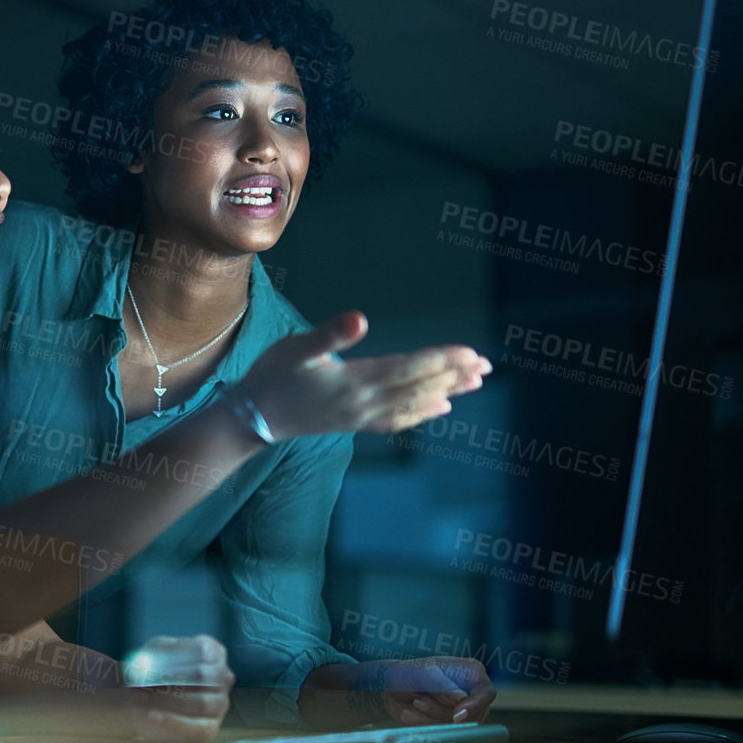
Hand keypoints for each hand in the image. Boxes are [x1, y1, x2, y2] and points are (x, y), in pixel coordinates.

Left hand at [117, 635, 234, 742]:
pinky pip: (197, 728)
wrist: (145, 702)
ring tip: (141, 698)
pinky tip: (153, 715)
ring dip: (168, 700)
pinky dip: (173, 721)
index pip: (202, 650)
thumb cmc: (153, 671)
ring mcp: (219, 703)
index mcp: (213, 652)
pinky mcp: (209, 728)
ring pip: (202, 703)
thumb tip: (148, 663)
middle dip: (170, 678)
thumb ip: (153, 655)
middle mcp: (222, 677)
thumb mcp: (153, 654)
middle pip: (202, 676)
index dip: (176, 656)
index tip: (152, 661)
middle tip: (144, 681)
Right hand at [237, 311, 491, 439]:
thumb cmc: (272, 375)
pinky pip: (400, 420)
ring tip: (476, 382)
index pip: (410, 368)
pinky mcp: (356, 424)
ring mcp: (362, 417)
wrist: (254, 418)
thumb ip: (330, 334)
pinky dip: (424, 413)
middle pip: (420, 387)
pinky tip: (440, 408)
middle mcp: (365, 404)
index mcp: (355, 382)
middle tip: (488, 365)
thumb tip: (360, 318)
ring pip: (415, 404)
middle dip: (455, 375)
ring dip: (448, 392)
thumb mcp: (297, 348)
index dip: (441, 360)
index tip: (470, 352)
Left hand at [351, 657, 497, 725]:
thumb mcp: (423, 674)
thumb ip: (442, 686)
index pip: (486, 693)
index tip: (457, 716)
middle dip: (442, 712)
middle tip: (419, 701)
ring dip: (431, 718)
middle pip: (473, 715)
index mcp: (471, 672)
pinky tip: (410, 712)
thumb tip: (461, 700)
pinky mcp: (450, 724)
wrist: (390, 688)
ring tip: (414, 703)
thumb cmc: (408, 673)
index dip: (475, 706)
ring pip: (457, 727)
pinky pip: (444, 733)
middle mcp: (471, 692)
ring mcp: (462, 710)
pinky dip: (425, 725)